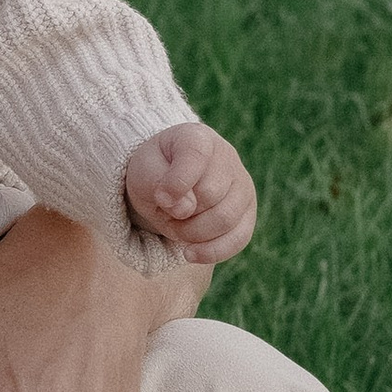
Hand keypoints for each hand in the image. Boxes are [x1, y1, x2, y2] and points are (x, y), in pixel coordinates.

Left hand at [123, 122, 256, 266]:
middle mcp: (227, 157)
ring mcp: (242, 185)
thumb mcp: (143, 171)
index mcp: (198, 138)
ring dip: (192, 233)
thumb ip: (159, 183)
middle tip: (165, 211)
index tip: (160, 198)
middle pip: (210, 194)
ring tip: (176, 226)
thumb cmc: (155, 171)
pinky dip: (212, 251)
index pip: (196, 155)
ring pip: (225, 220)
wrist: (167, 182)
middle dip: (181, 213)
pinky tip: (190, 253)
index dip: (178, 182)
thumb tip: (186, 209)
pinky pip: (239, 239)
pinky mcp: (248, 213)